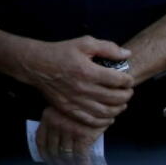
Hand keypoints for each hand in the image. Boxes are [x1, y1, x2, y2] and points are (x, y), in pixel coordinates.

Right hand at [17, 37, 133, 125]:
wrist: (37, 65)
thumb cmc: (61, 52)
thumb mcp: (83, 43)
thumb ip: (107, 47)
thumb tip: (127, 54)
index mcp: (88, 71)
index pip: (118, 81)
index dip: (128, 81)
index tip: (128, 79)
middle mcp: (84, 89)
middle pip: (115, 98)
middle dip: (127, 95)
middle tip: (128, 91)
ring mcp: (76, 101)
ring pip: (106, 112)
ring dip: (119, 108)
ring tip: (121, 103)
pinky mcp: (69, 109)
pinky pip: (91, 121)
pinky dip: (104, 121)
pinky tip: (109, 116)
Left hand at [35, 105, 108, 164]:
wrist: (100, 98)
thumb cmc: (83, 105)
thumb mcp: (64, 109)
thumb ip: (58, 123)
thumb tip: (56, 147)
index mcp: (48, 116)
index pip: (41, 140)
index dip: (45, 155)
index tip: (50, 163)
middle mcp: (56, 124)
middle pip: (53, 151)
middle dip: (60, 164)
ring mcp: (69, 129)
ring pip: (66, 156)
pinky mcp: (83, 135)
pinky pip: (80, 156)